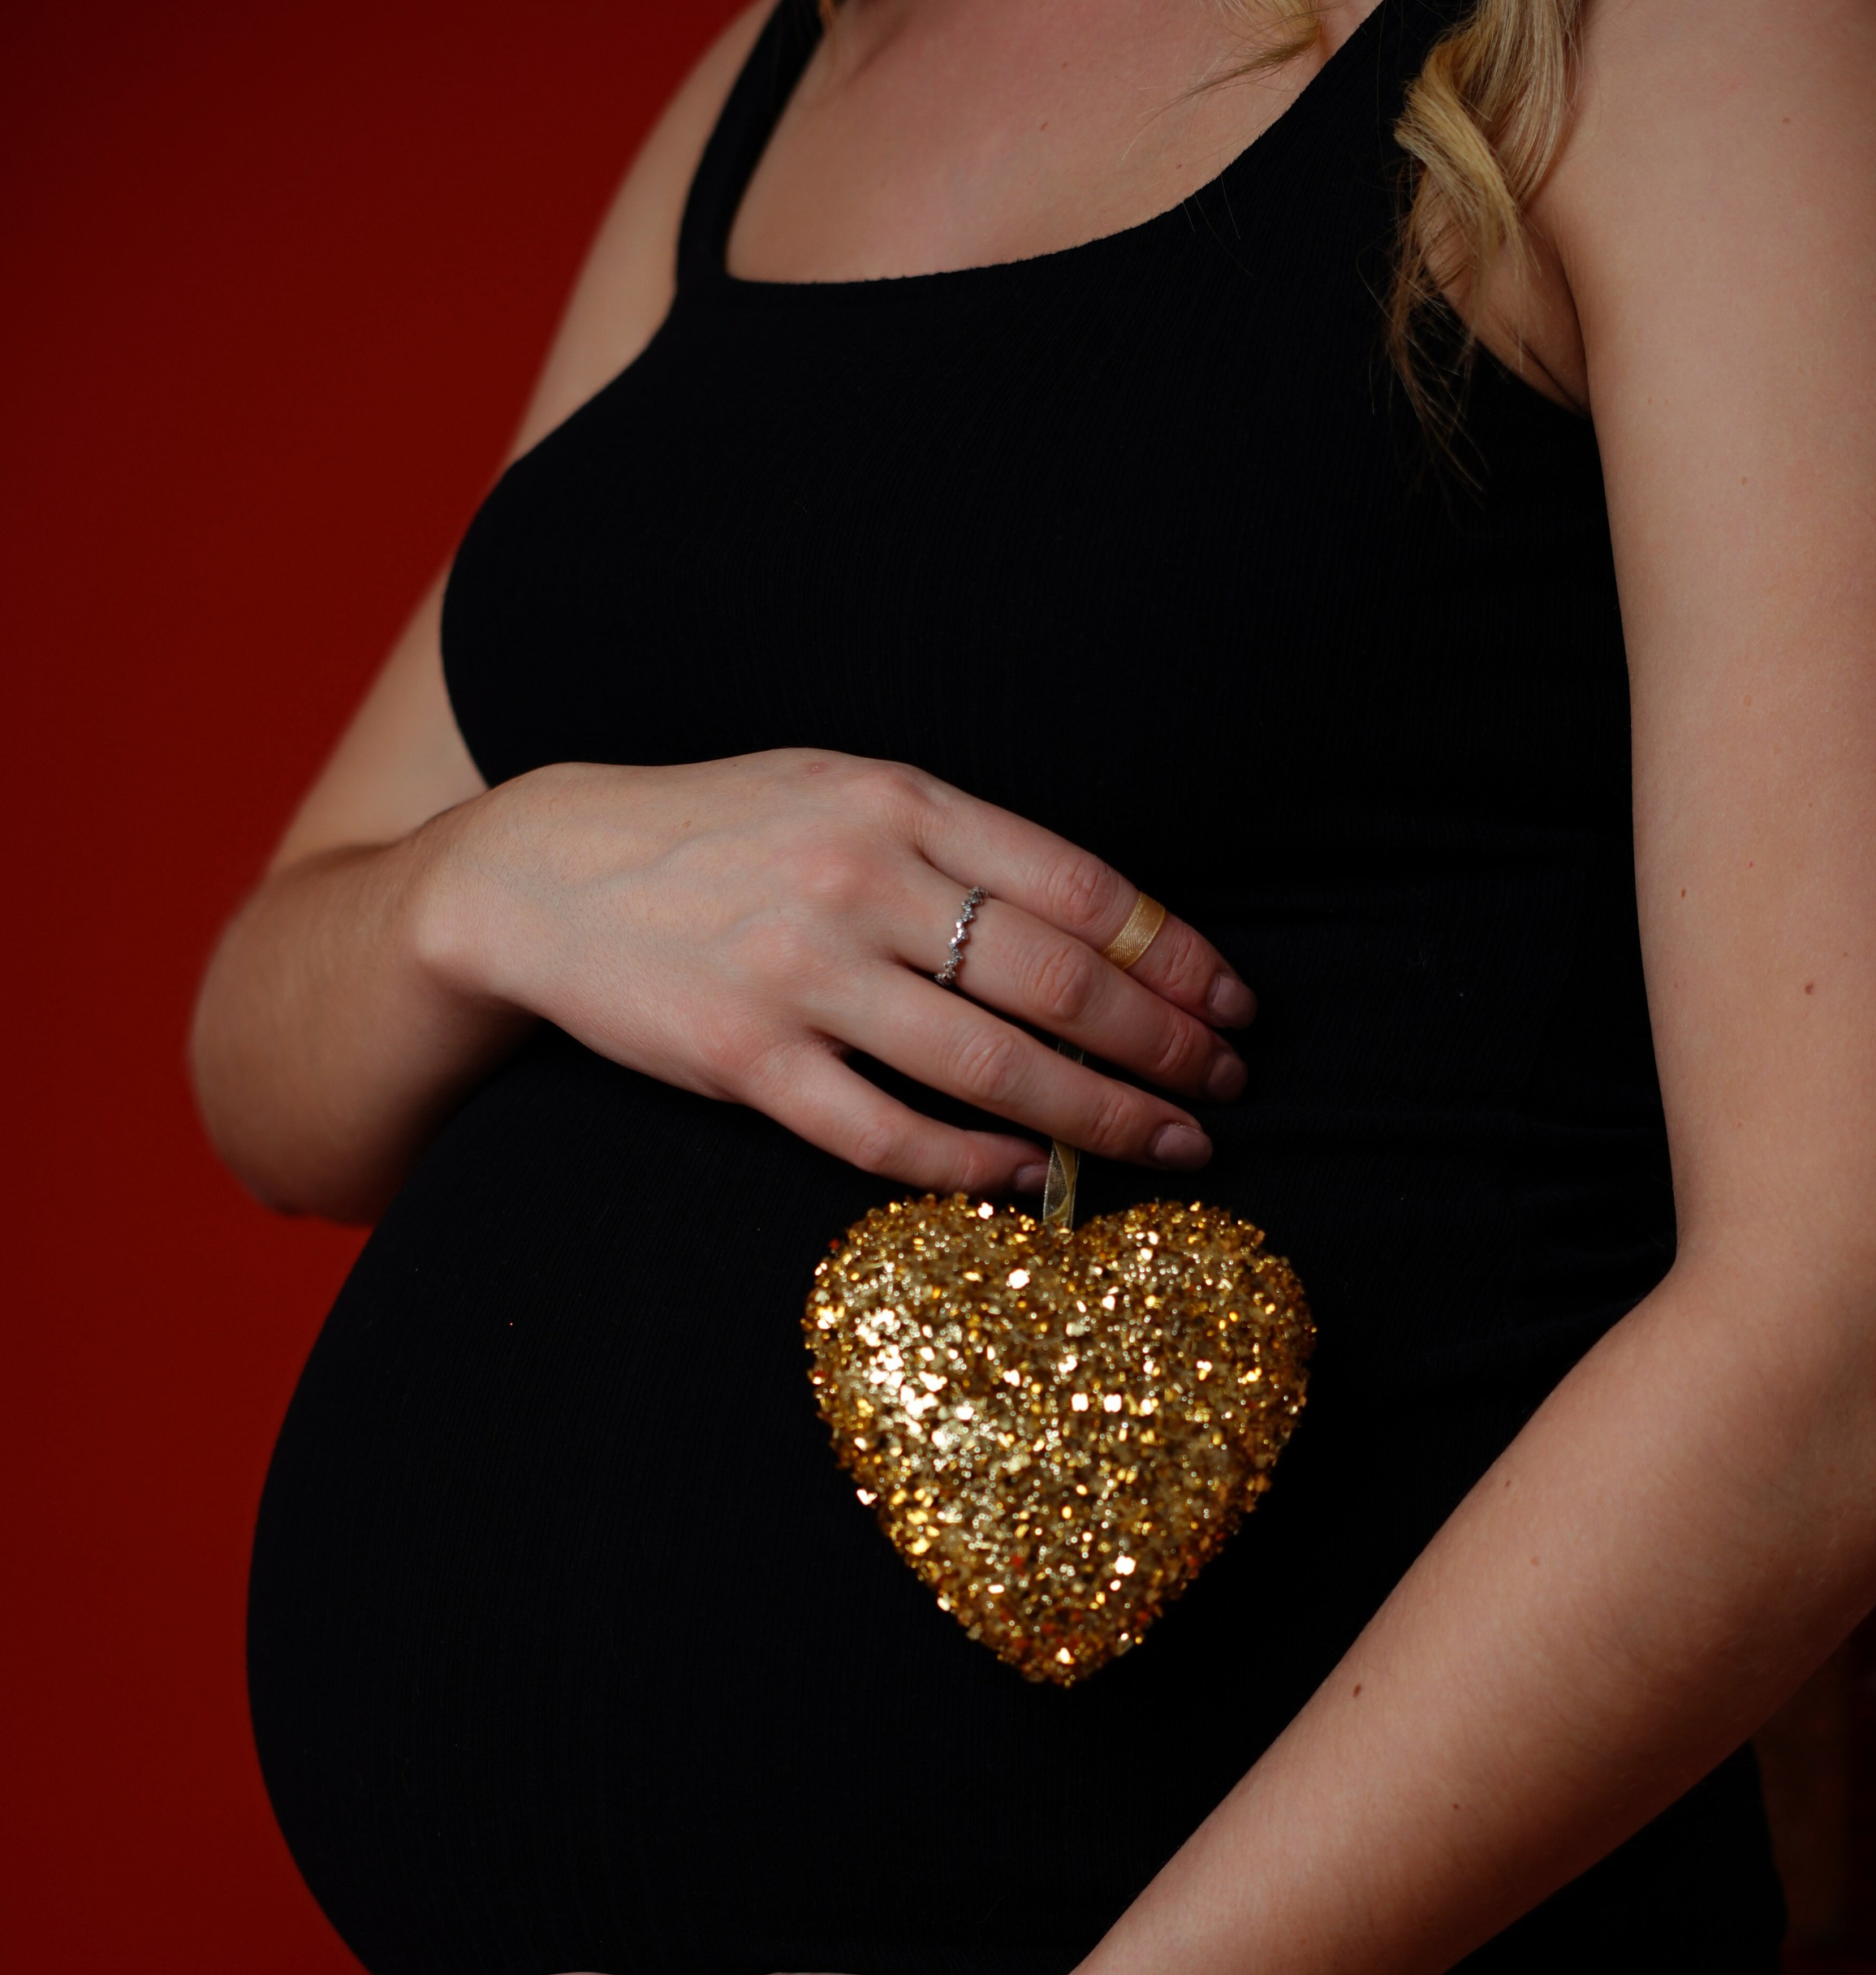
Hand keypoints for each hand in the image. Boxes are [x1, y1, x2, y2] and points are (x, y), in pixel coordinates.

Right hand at [419, 748, 1252, 1195]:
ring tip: (1172, 1146)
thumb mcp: (840, 791)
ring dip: (1102, 1118)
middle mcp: (860, 881)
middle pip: (1059, 982)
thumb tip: (1099, 926)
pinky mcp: (748, 1064)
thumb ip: (957, 844)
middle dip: (1165, 1046)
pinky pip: (887, 1135)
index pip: (1079, 886)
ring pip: (993, 1067)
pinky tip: (1030, 1183)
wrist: (542, 874)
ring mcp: (802, 976)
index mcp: (899, 799)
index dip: (1175, 956)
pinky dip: (973, 1166)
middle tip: (1228, 1090)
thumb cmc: (719, 835)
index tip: (1234, 1006)